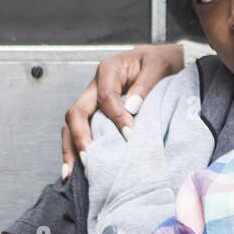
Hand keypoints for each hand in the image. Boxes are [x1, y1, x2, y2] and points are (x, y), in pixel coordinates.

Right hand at [60, 43, 185, 173]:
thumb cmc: (159, 62)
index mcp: (109, 70)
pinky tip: (75, 168)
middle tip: (89, 159)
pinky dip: (76, 147)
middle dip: (80, 137)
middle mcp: (95, 85)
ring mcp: (92, 100)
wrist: (163, 61)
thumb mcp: (158, 66)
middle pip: (77, 111)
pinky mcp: (96, 113)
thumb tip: (131, 108)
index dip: (116, 116)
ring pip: (72, 123)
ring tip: (70, 172)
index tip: (129, 134)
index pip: (105, 96)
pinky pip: (80, 129)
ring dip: (70, 147)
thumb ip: (144, 85)